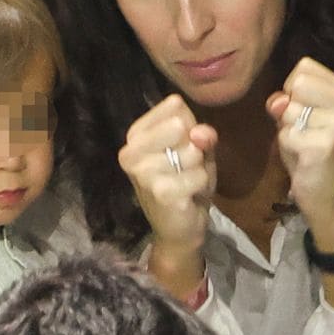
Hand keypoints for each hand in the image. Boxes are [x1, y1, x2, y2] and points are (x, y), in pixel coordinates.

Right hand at [118, 94, 217, 255]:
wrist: (179, 228)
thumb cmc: (185, 182)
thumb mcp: (198, 151)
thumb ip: (202, 135)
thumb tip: (201, 133)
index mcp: (136, 134)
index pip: (174, 106)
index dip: (190, 125)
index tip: (182, 147)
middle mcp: (130, 150)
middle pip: (180, 124)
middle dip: (193, 147)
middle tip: (185, 168)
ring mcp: (142, 171)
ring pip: (192, 151)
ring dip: (198, 169)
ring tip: (186, 183)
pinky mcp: (159, 191)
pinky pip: (198, 175)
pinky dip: (201, 185)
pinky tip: (188, 196)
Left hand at [266, 57, 333, 250]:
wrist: (330, 198)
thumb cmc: (313, 152)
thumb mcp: (300, 118)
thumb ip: (287, 100)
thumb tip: (278, 102)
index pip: (304, 67)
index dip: (293, 89)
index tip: (306, 112)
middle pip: (296, 83)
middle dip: (290, 108)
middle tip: (305, 130)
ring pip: (288, 111)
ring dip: (288, 130)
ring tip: (305, 145)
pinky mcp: (325, 146)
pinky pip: (286, 134)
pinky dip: (287, 148)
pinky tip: (304, 159)